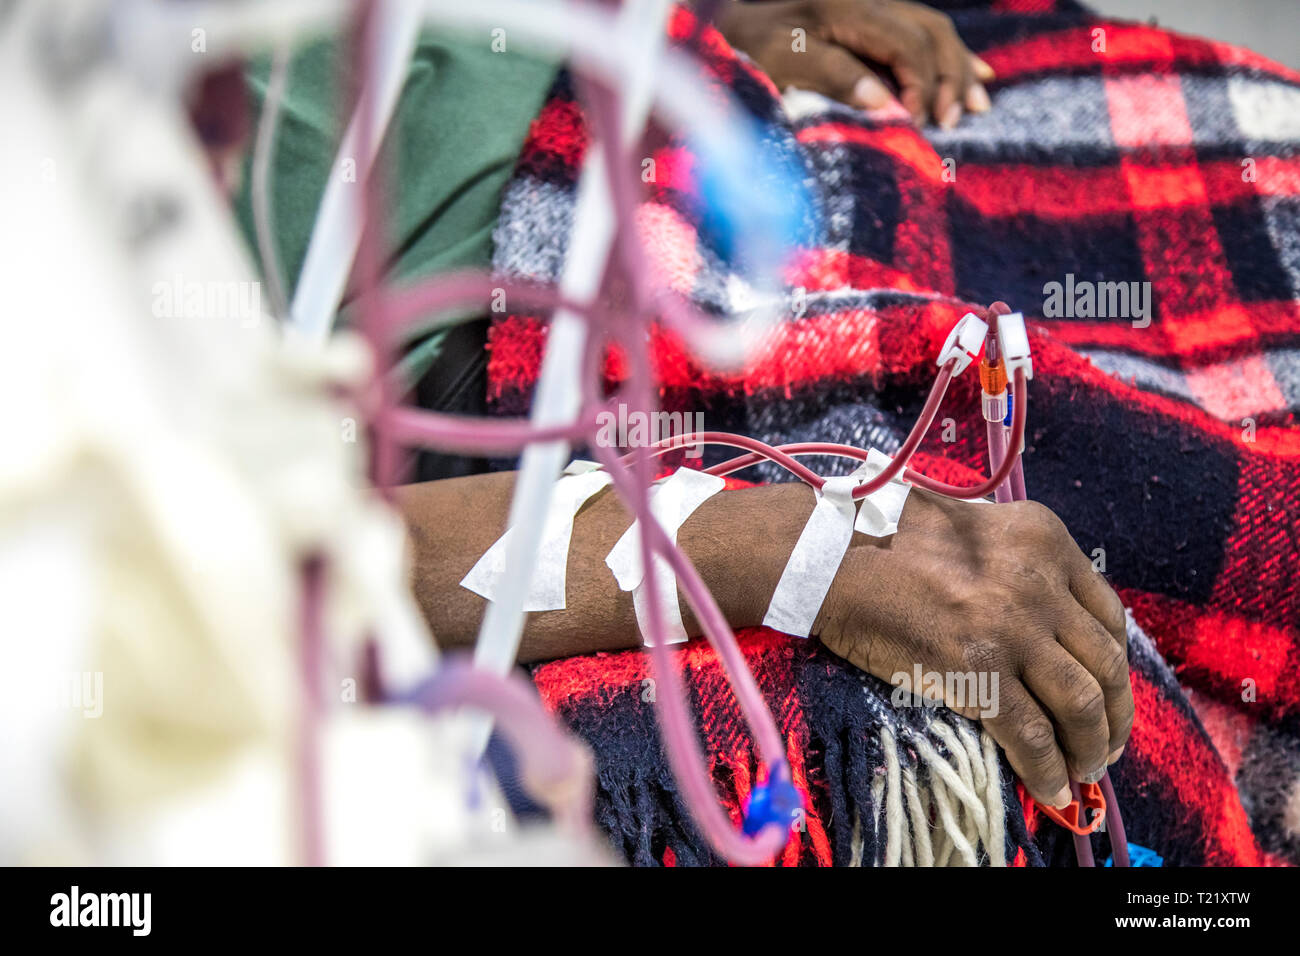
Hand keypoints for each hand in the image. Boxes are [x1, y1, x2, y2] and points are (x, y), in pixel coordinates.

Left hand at [714, 0, 993, 126]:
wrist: (727, 18)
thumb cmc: (747, 45)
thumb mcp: (781, 60)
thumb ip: (833, 76)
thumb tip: (885, 103)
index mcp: (849, 9)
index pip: (907, 46)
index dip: (921, 86)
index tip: (920, 126)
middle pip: (931, 33)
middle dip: (950, 78)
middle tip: (954, 122)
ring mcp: (872, 5)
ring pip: (934, 30)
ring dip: (959, 67)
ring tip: (979, 104)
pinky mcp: (870, 18)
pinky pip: (923, 30)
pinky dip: (950, 55)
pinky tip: (977, 72)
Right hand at [813, 489, 1132, 808]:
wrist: (831, 554)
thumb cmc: (888, 541)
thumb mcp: (976, 532)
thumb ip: (1019, 568)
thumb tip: (1047, 632)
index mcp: (1044, 539)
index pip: (1108, 614)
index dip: (1115, 664)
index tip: (1110, 692)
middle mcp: (1039, 580)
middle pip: (1106, 661)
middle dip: (1115, 714)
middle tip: (1105, 744)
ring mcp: (1011, 627)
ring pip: (1082, 703)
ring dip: (1091, 747)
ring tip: (1084, 770)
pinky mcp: (977, 670)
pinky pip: (1031, 735)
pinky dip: (1047, 770)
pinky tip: (1050, 788)